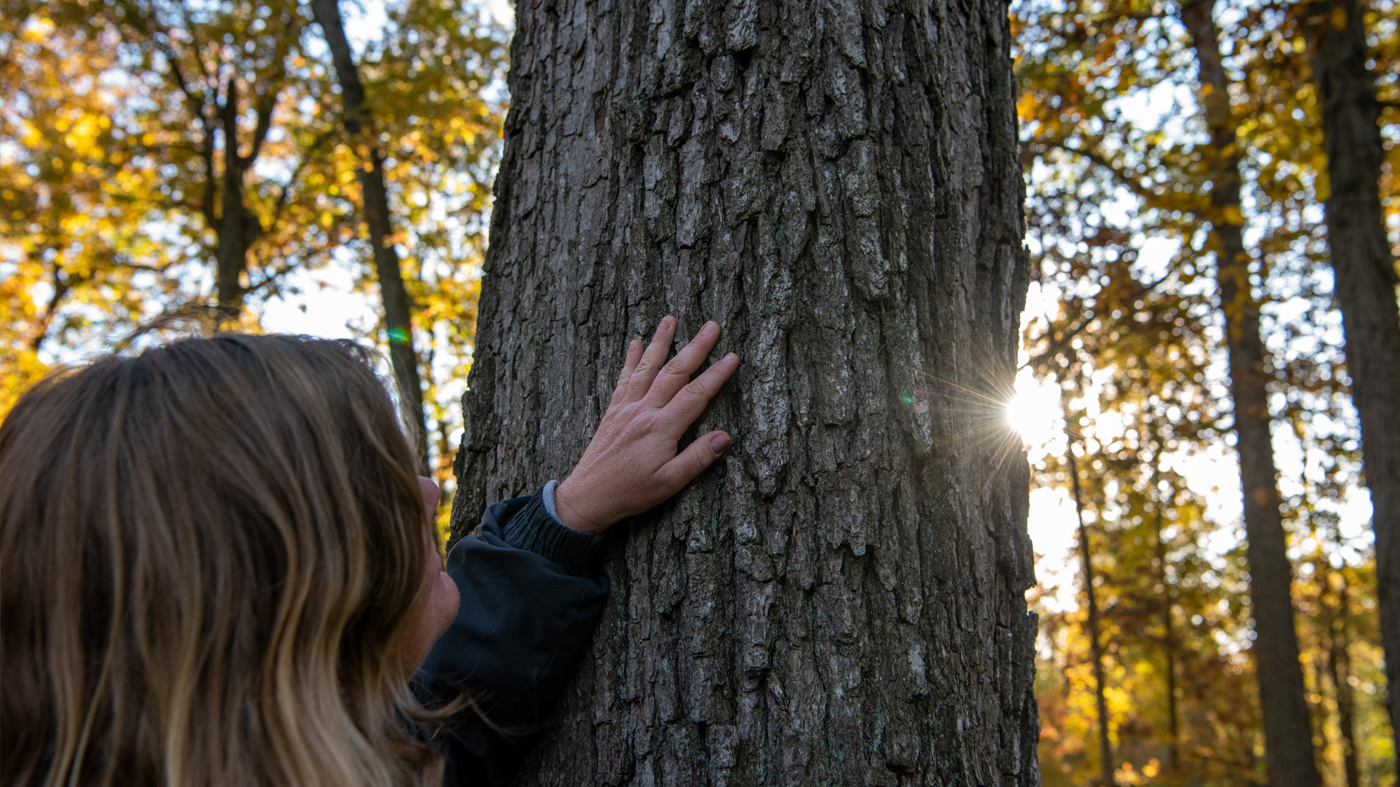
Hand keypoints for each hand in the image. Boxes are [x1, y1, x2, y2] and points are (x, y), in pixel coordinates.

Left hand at [554, 316, 738, 533]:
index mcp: (661, 429)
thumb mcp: (670, 483)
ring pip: (647, 368)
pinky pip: (624, 379)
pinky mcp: (613, 412)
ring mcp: (626, 409)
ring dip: (660, 342)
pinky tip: (635, 343)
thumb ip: (698, 458)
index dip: (716, 375)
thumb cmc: (631, 493)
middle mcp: (644, 412)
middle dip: (695, 348)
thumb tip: (724, 437)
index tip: (733, 357)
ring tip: (670, 320)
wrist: (589, 495)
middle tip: (711, 326)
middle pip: (674, 373)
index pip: (695, 395)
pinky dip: (631, 359)